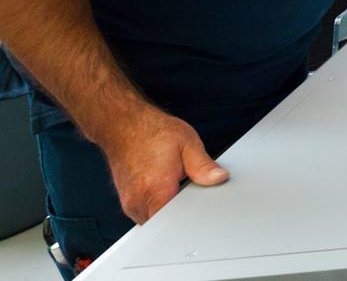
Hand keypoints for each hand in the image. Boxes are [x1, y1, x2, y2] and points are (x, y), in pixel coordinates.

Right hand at [99, 106, 228, 223]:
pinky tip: (166, 192)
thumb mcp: (187, 143)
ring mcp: (130, 204)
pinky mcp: (127, 202)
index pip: (174, 223)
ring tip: (176, 190)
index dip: (191, 221)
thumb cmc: (151, 132)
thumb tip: (219, 178)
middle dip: (181, 216)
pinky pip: (146, 215)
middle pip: (164, 225)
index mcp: (155, 189)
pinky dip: (158, 208)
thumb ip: (204, 166)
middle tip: (191, 198)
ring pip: (154, 222)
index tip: (201, 216)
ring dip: (168, 212)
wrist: (124, 125)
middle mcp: (139, 201)